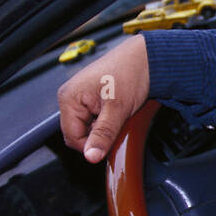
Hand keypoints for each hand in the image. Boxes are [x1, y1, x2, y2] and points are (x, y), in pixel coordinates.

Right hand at [57, 34, 149, 162]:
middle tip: (118, 122)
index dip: (92, 145)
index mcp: (69, 98)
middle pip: (79, 134)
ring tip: (119, 113)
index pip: (72, 138)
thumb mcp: (118, 109)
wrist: (147, 58)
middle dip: (99, 135)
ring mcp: (80, 97)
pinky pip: (95, 119)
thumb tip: (91, 157)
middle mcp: (70, 97)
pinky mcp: (91, 98)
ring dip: (105, 128)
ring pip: (89, 128)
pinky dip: (108, 120)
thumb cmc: (131, 73)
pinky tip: (118, 110)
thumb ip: (103, 134)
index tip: (111, 139)